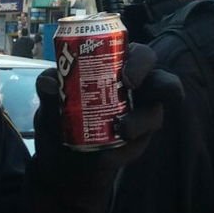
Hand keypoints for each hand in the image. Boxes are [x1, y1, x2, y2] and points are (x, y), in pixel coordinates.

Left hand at [33, 43, 181, 165]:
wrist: (61, 154)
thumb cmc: (61, 115)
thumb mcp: (50, 102)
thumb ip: (48, 90)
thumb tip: (49, 82)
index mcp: (123, 68)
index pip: (142, 57)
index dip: (141, 62)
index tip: (126, 75)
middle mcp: (141, 90)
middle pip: (165, 82)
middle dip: (162, 87)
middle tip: (133, 93)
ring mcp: (143, 117)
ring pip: (156, 116)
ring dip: (139, 123)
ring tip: (120, 131)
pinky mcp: (138, 143)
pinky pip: (138, 145)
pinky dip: (122, 151)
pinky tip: (105, 155)